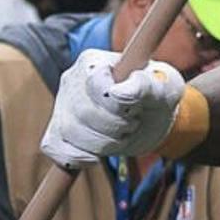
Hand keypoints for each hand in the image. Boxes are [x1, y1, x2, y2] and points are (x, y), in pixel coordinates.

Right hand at [42, 48, 188, 171]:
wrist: (151, 119)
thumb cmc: (157, 97)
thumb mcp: (164, 87)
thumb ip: (146, 85)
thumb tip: (121, 91)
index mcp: (94, 62)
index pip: (97, 86)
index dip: (120, 107)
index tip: (136, 109)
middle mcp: (72, 80)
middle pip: (83, 113)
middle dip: (116, 128)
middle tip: (132, 124)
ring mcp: (62, 106)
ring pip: (70, 132)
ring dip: (103, 144)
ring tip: (120, 136)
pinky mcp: (58, 130)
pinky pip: (55, 148)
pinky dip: (78, 157)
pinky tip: (97, 154)